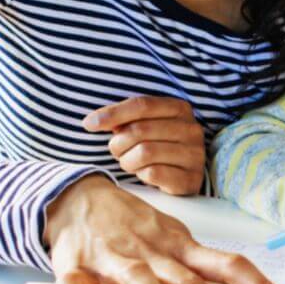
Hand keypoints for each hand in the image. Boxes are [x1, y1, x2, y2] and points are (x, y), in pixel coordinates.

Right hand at [45, 175, 284, 283]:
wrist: (78, 195)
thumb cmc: (134, 226)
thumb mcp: (172, 239)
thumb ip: (198, 268)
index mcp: (181, 247)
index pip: (228, 264)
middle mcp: (154, 251)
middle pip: (189, 280)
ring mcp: (115, 255)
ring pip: (138, 279)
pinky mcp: (75, 264)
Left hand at [84, 96, 204, 194]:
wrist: (182, 175)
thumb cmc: (158, 145)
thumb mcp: (145, 125)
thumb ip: (125, 119)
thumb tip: (93, 122)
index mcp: (179, 108)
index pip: (142, 105)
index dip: (113, 113)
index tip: (89, 124)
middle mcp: (192, 129)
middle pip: (141, 130)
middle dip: (119, 142)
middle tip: (115, 150)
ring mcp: (194, 154)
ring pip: (145, 152)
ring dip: (128, 161)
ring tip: (128, 162)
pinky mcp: (191, 178)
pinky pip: (154, 174)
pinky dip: (141, 175)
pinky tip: (143, 174)